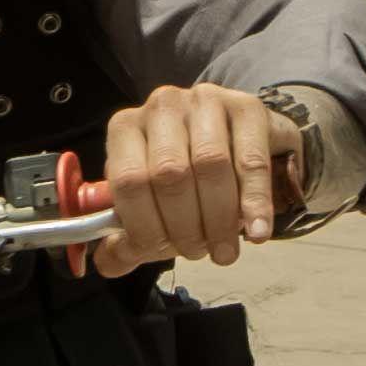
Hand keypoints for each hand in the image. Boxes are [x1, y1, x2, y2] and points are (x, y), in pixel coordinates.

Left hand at [90, 83, 293, 274]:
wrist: (241, 141)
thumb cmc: (189, 178)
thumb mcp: (153, 205)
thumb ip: (128, 236)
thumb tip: (109, 263)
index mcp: (126, 128)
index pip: (128, 181)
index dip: (144, 226)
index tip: (158, 253)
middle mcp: (162, 107)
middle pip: (169, 174)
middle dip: (183, 227)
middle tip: (196, 253)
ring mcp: (205, 101)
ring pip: (210, 165)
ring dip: (218, 220)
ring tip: (224, 251)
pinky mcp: (248, 107)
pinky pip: (252, 161)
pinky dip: (254, 202)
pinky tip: (257, 232)